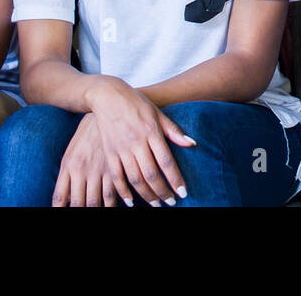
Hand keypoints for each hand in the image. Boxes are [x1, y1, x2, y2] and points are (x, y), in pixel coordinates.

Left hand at [53, 112, 130, 206]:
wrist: (107, 107)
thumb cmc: (89, 131)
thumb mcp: (72, 150)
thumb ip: (67, 173)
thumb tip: (65, 197)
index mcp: (69, 166)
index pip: (59, 198)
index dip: (59, 210)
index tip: (61, 215)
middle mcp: (82, 171)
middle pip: (78, 204)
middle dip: (81, 212)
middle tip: (84, 213)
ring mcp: (98, 169)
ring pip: (96, 202)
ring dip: (100, 211)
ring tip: (102, 212)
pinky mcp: (115, 165)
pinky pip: (114, 192)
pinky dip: (116, 203)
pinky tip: (121, 206)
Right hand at [83, 77, 194, 205]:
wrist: (108, 96)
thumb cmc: (137, 104)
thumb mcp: (158, 113)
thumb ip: (173, 130)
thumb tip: (192, 143)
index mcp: (151, 132)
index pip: (166, 161)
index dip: (175, 179)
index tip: (183, 193)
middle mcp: (136, 142)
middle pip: (151, 174)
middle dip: (162, 192)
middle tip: (171, 202)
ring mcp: (121, 148)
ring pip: (135, 178)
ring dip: (146, 195)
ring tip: (156, 204)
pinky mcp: (109, 152)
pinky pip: (116, 176)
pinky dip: (123, 191)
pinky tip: (131, 202)